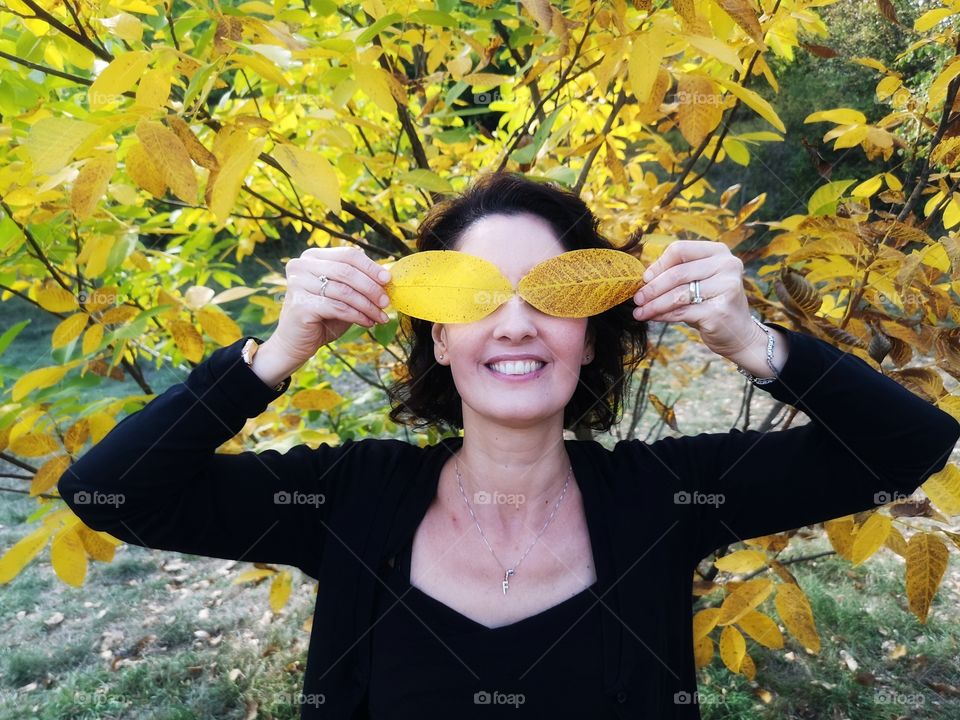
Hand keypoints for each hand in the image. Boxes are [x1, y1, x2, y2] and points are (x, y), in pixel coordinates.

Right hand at [265, 246, 391, 367]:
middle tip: (386, 302)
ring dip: (367, 305)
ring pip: (344, 291)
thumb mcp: (342, 294)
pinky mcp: (300, 305)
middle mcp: (301, 265)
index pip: (348, 255)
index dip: (371, 267)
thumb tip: (388, 276)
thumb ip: (359, 282)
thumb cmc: (322, 316)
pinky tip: (368, 322)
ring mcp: (298, 284)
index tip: (388, 280)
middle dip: (371, 288)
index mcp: (313, 257)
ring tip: (380, 316)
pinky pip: (338, 308)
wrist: (295, 342)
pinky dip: (357, 315)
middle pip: (347, 271)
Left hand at [632, 240, 760, 358]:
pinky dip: (663, 315)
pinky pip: (681, 312)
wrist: (739, 334)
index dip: (659, 264)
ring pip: (678, 294)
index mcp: (719, 252)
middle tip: (637, 298)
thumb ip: (677, 275)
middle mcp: (727, 265)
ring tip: (639, 312)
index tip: (644, 279)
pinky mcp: (719, 311)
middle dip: (652, 288)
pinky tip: (652, 318)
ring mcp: (726, 287)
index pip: (680, 250)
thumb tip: (643, 279)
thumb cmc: (712, 304)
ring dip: (654, 304)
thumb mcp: (698, 283)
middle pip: (677, 273)